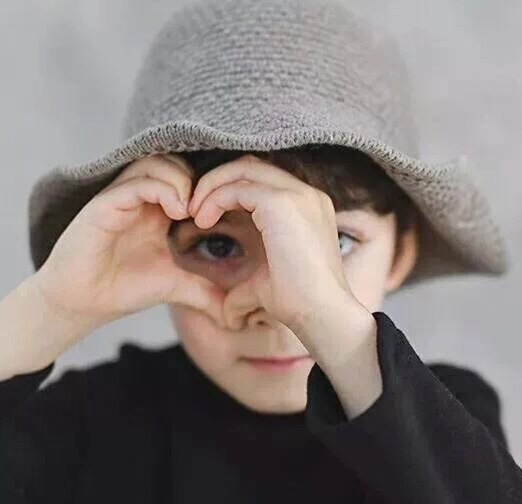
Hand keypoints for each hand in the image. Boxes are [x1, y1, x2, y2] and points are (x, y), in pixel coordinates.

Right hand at [33, 153, 224, 327]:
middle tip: (212, 209)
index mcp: (158, 209)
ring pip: (156, 164)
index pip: (189, 178)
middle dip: (200, 179)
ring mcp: (121, 197)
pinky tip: (178, 212)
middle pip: (175, 162)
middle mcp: (140, 197)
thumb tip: (233, 312)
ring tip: (194, 211)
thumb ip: (205, 290)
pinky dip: (163, 190)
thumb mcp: (176, 286)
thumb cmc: (124, 289)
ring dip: (183, 181)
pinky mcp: (105, 205)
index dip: (211, 187)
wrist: (84, 303)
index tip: (228, 211)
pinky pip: (137, 182)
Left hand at [187, 153, 355, 332]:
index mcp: (308, 207)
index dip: (231, 188)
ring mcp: (297, 195)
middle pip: (252, 165)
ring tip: (195, 213)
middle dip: (218, 181)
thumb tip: (226, 314)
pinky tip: (202, 221)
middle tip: (194, 207)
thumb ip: (245, 286)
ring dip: (212, 187)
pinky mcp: (282, 203)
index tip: (207, 214)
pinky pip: (237, 187)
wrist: (321, 313)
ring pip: (243, 169)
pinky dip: (214, 199)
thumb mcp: (266, 285)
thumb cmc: (299, 303)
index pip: (264, 179)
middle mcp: (307, 194)